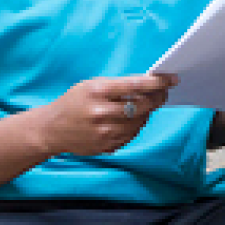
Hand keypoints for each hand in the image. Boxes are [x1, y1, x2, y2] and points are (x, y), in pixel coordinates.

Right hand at [35, 74, 176, 156]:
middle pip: (142, 105)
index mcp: (98, 91)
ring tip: (146, 105)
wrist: (51, 129)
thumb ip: (119, 85)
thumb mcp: (92, 85)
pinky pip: (131, 135)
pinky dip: (137, 126)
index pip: (135, 85)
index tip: (172, 79)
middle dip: (157, 98)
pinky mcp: (105, 145)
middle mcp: (101, 112)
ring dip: (148, 112)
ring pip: (140, 121)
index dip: (158, 82)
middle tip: (163, 93)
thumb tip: (149, 83)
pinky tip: (132, 119)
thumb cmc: (74, 102)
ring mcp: (103, 131)